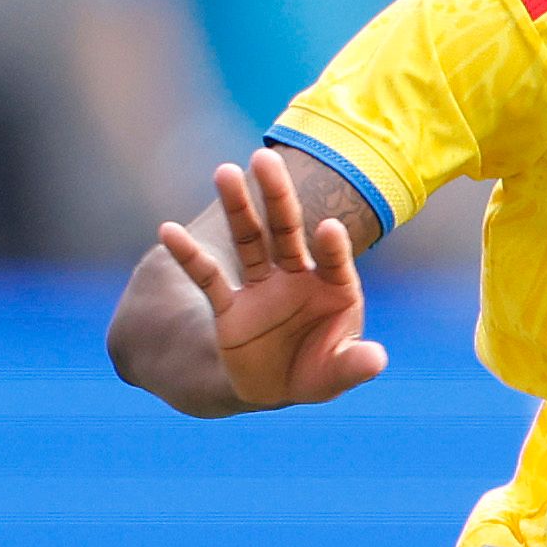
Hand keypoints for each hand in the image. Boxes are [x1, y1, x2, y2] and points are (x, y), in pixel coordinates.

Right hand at [159, 149, 389, 407]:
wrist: (274, 388)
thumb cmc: (316, 372)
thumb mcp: (337, 374)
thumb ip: (355, 366)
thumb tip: (377, 359)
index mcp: (332, 287)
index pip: (332, 260)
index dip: (331, 246)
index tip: (327, 229)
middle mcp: (296, 277)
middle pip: (286, 230)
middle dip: (277, 196)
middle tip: (264, 158)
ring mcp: (261, 287)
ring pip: (249, 240)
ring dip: (237, 208)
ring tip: (224, 171)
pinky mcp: (229, 307)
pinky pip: (208, 276)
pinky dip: (189, 256)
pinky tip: (169, 230)